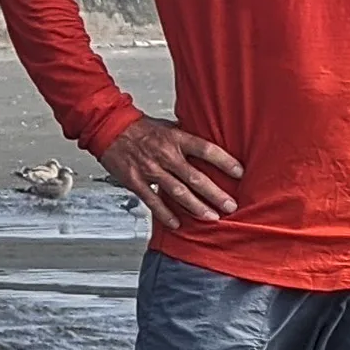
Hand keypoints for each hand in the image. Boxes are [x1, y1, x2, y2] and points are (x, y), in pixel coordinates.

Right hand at [100, 117, 243, 231]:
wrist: (109, 128)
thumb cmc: (141, 128)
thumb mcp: (168, 125)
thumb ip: (187, 137)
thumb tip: (210, 145)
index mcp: (176, 138)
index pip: (206, 150)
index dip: (224, 161)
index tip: (239, 173)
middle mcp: (166, 155)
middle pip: (196, 177)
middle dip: (215, 194)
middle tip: (231, 205)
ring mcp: (151, 170)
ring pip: (178, 192)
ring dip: (197, 207)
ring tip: (212, 217)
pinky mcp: (136, 181)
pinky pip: (153, 201)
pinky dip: (166, 214)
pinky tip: (177, 224)